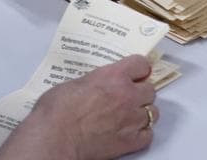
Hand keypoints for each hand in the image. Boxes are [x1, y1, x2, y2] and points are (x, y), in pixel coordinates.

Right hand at [0, 55, 158, 159]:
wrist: (53, 139)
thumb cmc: (56, 111)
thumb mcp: (74, 83)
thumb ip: (94, 81)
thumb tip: (96, 85)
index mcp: (114, 76)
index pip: (141, 64)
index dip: (138, 70)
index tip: (135, 74)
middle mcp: (127, 95)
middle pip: (150, 90)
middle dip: (140, 93)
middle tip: (127, 98)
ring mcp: (131, 119)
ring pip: (152, 113)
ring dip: (142, 114)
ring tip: (128, 117)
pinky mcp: (130, 141)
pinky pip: (148, 135)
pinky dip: (141, 134)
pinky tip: (129, 133)